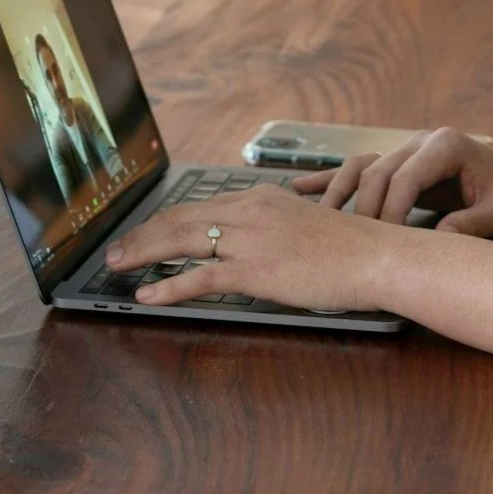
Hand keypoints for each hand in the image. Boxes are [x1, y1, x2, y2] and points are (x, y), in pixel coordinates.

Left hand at [105, 184, 397, 311]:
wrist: (376, 257)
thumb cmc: (352, 247)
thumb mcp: (306, 224)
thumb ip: (275, 228)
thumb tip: (254, 245)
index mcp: (262, 198)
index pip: (201, 206)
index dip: (166, 219)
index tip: (146, 231)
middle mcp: (250, 211)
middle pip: (181, 218)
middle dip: (142, 234)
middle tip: (116, 249)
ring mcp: (250, 239)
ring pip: (181, 241)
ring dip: (143, 253)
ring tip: (117, 266)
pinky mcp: (255, 269)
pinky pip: (200, 278)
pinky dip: (168, 286)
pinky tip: (148, 295)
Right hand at [293, 127, 492, 237]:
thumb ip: (471, 225)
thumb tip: (438, 241)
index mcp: (446, 145)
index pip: (405, 177)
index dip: (391, 212)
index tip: (385, 244)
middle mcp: (422, 141)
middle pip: (377, 172)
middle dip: (364, 209)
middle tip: (354, 245)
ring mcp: (408, 148)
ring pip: (362, 168)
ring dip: (338, 193)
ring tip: (314, 219)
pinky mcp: (401, 162)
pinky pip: (361, 169)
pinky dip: (332, 179)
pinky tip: (300, 188)